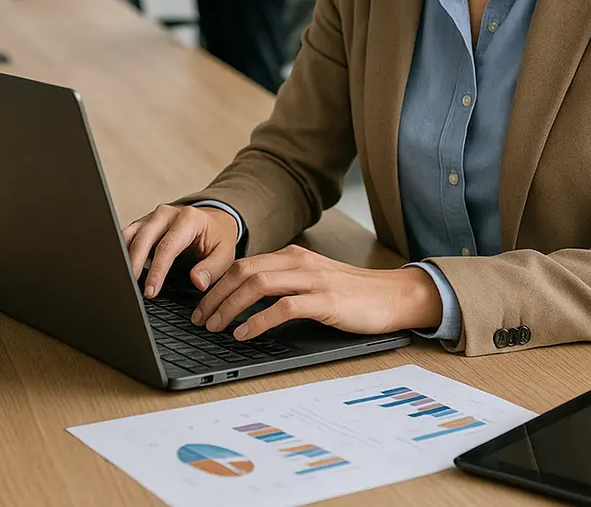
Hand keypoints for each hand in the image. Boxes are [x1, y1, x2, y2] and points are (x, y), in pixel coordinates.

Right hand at [122, 204, 238, 297]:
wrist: (214, 220)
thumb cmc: (218, 238)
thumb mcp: (225, 253)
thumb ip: (212, 268)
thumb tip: (197, 282)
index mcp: (188, 219)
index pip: (167, 246)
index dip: (157, 270)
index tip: (150, 291)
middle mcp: (167, 214)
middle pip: (143, 238)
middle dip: (134, 265)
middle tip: (131, 290)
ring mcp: (152, 217)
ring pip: (130, 235)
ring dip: (124, 258)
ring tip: (123, 281)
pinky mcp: (143, 223)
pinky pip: (127, 235)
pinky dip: (122, 252)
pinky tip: (122, 270)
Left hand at [191, 244, 443, 340]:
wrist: (392, 296)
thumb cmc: (352, 294)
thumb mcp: (313, 280)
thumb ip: (285, 283)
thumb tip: (246, 302)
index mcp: (293, 256)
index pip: (244, 264)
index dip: (217, 284)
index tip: (201, 305)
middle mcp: (299, 262)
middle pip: (244, 271)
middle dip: (215, 296)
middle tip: (198, 319)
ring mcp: (312, 280)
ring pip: (257, 285)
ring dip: (229, 307)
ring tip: (214, 327)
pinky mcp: (325, 301)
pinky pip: (282, 308)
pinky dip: (257, 321)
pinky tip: (243, 335)